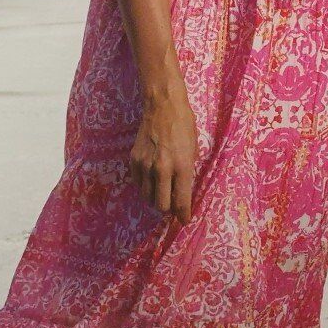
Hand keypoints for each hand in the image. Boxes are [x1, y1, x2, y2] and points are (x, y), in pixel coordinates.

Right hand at [129, 84, 198, 231]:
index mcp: (181, 166)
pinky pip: (138, 184)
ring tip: (163, 192)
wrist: (163, 107)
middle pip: (161, 205)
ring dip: (156, 198)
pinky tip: (152, 179)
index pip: (181, 201)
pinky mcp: (134, 160)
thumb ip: (187, 174)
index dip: (183, 215)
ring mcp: (145, 165)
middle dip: (168, 209)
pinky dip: (145, 186)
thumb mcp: (193, 151)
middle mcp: (162, 168)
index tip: (185, 220)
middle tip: (173, 205)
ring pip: (147, 197)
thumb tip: (183, 195)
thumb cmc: (184, 127)